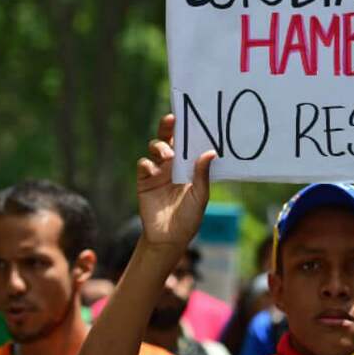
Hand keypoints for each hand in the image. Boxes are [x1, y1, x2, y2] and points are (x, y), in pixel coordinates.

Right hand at [137, 114, 215, 247]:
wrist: (169, 238)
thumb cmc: (189, 217)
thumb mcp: (200, 196)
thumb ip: (202, 175)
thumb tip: (210, 152)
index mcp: (189, 166)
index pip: (188, 143)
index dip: (189, 130)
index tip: (192, 116)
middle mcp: (173, 165)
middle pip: (169, 139)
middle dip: (168, 127)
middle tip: (171, 119)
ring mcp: (158, 171)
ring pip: (156, 148)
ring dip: (160, 147)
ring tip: (168, 155)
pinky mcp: (144, 180)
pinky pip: (143, 165)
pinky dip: (147, 163)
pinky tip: (152, 168)